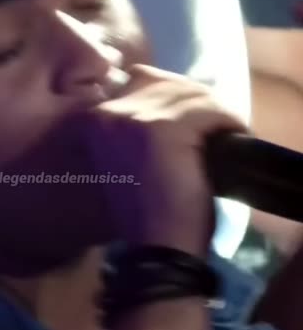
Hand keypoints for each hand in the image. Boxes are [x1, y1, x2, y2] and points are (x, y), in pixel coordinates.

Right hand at [85, 65, 247, 256]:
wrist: (158, 249)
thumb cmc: (146, 214)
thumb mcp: (128, 161)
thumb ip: (136, 127)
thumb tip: (173, 104)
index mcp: (92, 119)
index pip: (139, 80)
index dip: (170, 97)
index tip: (192, 118)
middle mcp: (107, 111)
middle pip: (164, 80)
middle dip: (194, 100)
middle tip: (215, 126)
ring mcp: (135, 117)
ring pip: (190, 93)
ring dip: (215, 112)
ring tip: (228, 133)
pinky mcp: (166, 129)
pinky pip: (210, 110)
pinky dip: (229, 122)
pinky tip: (237, 137)